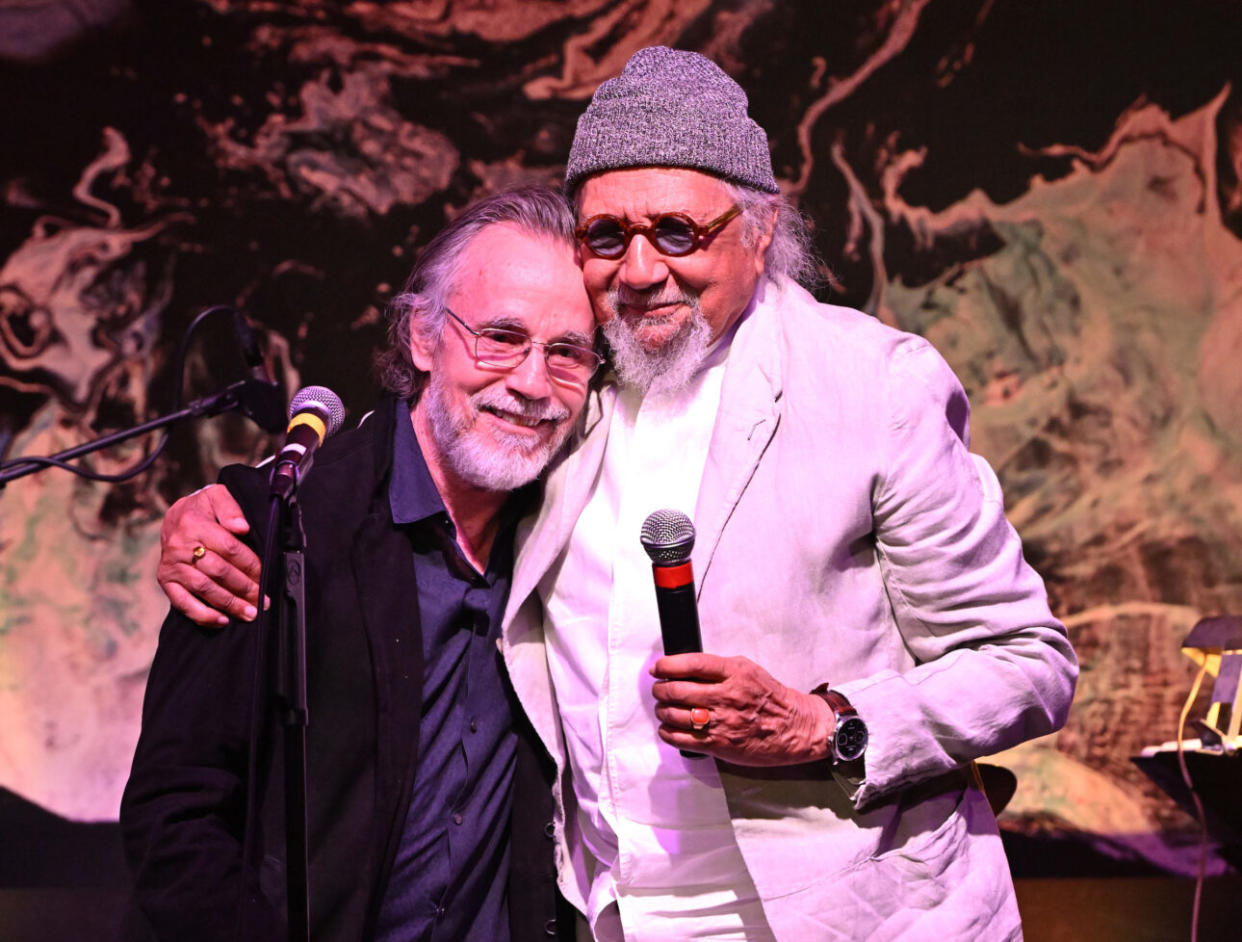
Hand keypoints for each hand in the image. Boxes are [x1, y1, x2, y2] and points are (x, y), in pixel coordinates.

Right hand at [157, 484, 261, 625]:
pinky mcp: (166, 580)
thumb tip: (242, 527)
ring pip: (204, 589)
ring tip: (249, 613)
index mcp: (195, 524)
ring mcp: (172, 565)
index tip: (264, 576)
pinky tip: (222, 621)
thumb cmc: (203, 508)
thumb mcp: (217, 496)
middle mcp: (180, 546)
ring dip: (229, 604)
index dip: (250, 565)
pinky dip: (202, 615)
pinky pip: (183, 603)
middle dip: (244, 588)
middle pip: (219, 572)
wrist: (175, 516)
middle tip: (263, 601)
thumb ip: (230, 508)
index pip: (229, 549)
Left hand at [650, 653, 833, 765]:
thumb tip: (685, 667)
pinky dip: (667, 732)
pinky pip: (681, 739)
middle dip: (660, 689)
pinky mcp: (718, 744)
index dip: (667, 665)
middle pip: (677, 690)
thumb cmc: (769, 698)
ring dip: (662, 710)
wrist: (794, 727)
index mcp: (734, 673)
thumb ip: (718, 668)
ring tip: (663, 708)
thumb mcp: (748, 670)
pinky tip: (668, 728)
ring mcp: (721, 722)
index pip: (691, 664)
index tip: (657, 668)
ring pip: (674, 714)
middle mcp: (726, 696)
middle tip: (659, 690)